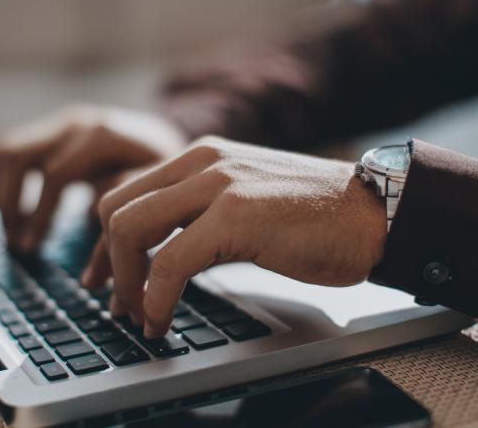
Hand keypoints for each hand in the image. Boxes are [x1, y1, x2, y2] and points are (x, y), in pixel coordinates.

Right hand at [0, 105, 186, 251]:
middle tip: (17, 243)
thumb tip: (91, 252)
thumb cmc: (168, 173)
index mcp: (103, 135)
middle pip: (17, 156)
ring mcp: (61, 123)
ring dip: (2, 193)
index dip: (41, 216)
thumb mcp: (159, 194)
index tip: (31, 249)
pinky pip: (11, 151)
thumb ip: (126, 218)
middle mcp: (77, 122)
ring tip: (14, 232)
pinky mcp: (53, 130)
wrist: (171, 140)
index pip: (55, 175)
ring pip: (6, 151)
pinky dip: (7, 183)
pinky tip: (21, 216)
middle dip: (10, 203)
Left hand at [85, 136, 386, 337]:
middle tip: (116, 303)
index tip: (102, 278)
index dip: (104, 242)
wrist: (375, 214)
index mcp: (201, 157)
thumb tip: (161, 255)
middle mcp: (201, 161)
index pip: (125, 192)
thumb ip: (201, 214)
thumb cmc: (316, 218)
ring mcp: (217, 184)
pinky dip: (155, 298)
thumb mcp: (245, 202)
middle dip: (105, 262)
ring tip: (138, 316)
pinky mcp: (235, 216)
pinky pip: (169, 261)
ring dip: (124, 282)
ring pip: (130, 228)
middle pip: (114, 207)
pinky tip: (161, 320)